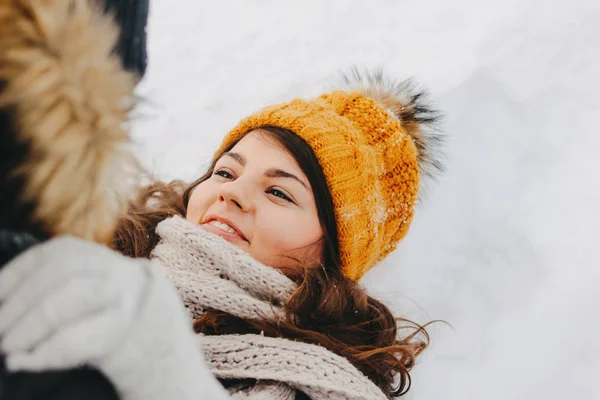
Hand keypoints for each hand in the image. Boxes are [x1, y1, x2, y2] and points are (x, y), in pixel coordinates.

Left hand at [0, 236, 226, 399]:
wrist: (185, 394)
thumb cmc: (142, 361)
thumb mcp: (117, 319)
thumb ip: (82, 301)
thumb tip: (12, 304)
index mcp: (128, 272)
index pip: (65, 252)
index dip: (21, 271)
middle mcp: (135, 281)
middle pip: (67, 268)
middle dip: (20, 299)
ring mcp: (140, 307)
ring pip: (75, 292)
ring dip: (30, 322)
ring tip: (8, 350)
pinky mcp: (136, 341)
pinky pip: (84, 336)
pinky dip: (47, 349)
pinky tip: (26, 362)